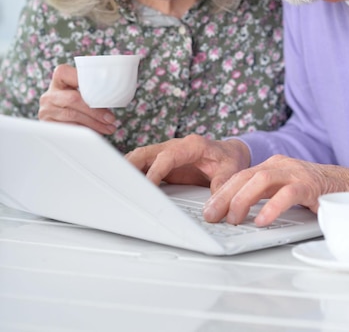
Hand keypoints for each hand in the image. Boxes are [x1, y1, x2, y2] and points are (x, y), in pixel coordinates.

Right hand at [38, 64, 116, 134]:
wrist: (57, 113)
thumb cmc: (75, 98)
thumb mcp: (80, 89)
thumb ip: (92, 87)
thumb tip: (117, 92)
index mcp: (59, 77)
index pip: (71, 75)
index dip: (87, 83)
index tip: (104, 94)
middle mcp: (49, 94)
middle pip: (73, 99)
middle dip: (95, 111)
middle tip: (111, 119)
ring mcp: (46, 110)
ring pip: (72, 116)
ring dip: (93, 124)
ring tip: (108, 128)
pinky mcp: (47, 125)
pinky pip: (68, 129)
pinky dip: (84, 131)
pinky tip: (96, 133)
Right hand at [126, 134, 250, 190]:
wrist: (230, 153)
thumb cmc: (229, 159)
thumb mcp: (231, 170)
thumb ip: (222, 184)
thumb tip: (212, 206)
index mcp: (191, 145)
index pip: (167, 156)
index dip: (155, 171)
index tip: (147, 186)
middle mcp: (175, 147)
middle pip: (146, 152)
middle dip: (131, 166)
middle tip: (119, 183)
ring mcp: (167, 155)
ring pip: (141, 158)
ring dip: (128, 170)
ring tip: (115, 185)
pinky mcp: (164, 165)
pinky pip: (144, 166)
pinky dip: (133, 174)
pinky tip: (125, 186)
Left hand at [202, 155, 348, 225]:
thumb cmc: (315, 190)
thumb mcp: (284, 190)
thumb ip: (264, 196)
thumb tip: (236, 214)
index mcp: (271, 166)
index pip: (239, 176)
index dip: (221, 192)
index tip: (207, 209)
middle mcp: (280, 165)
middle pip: (245, 176)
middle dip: (224, 196)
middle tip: (211, 216)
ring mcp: (295, 172)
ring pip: (262, 180)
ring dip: (243, 199)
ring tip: (233, 219)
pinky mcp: (311, 185)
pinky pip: (288, 194)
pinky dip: (273, 207)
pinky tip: (262, 221)